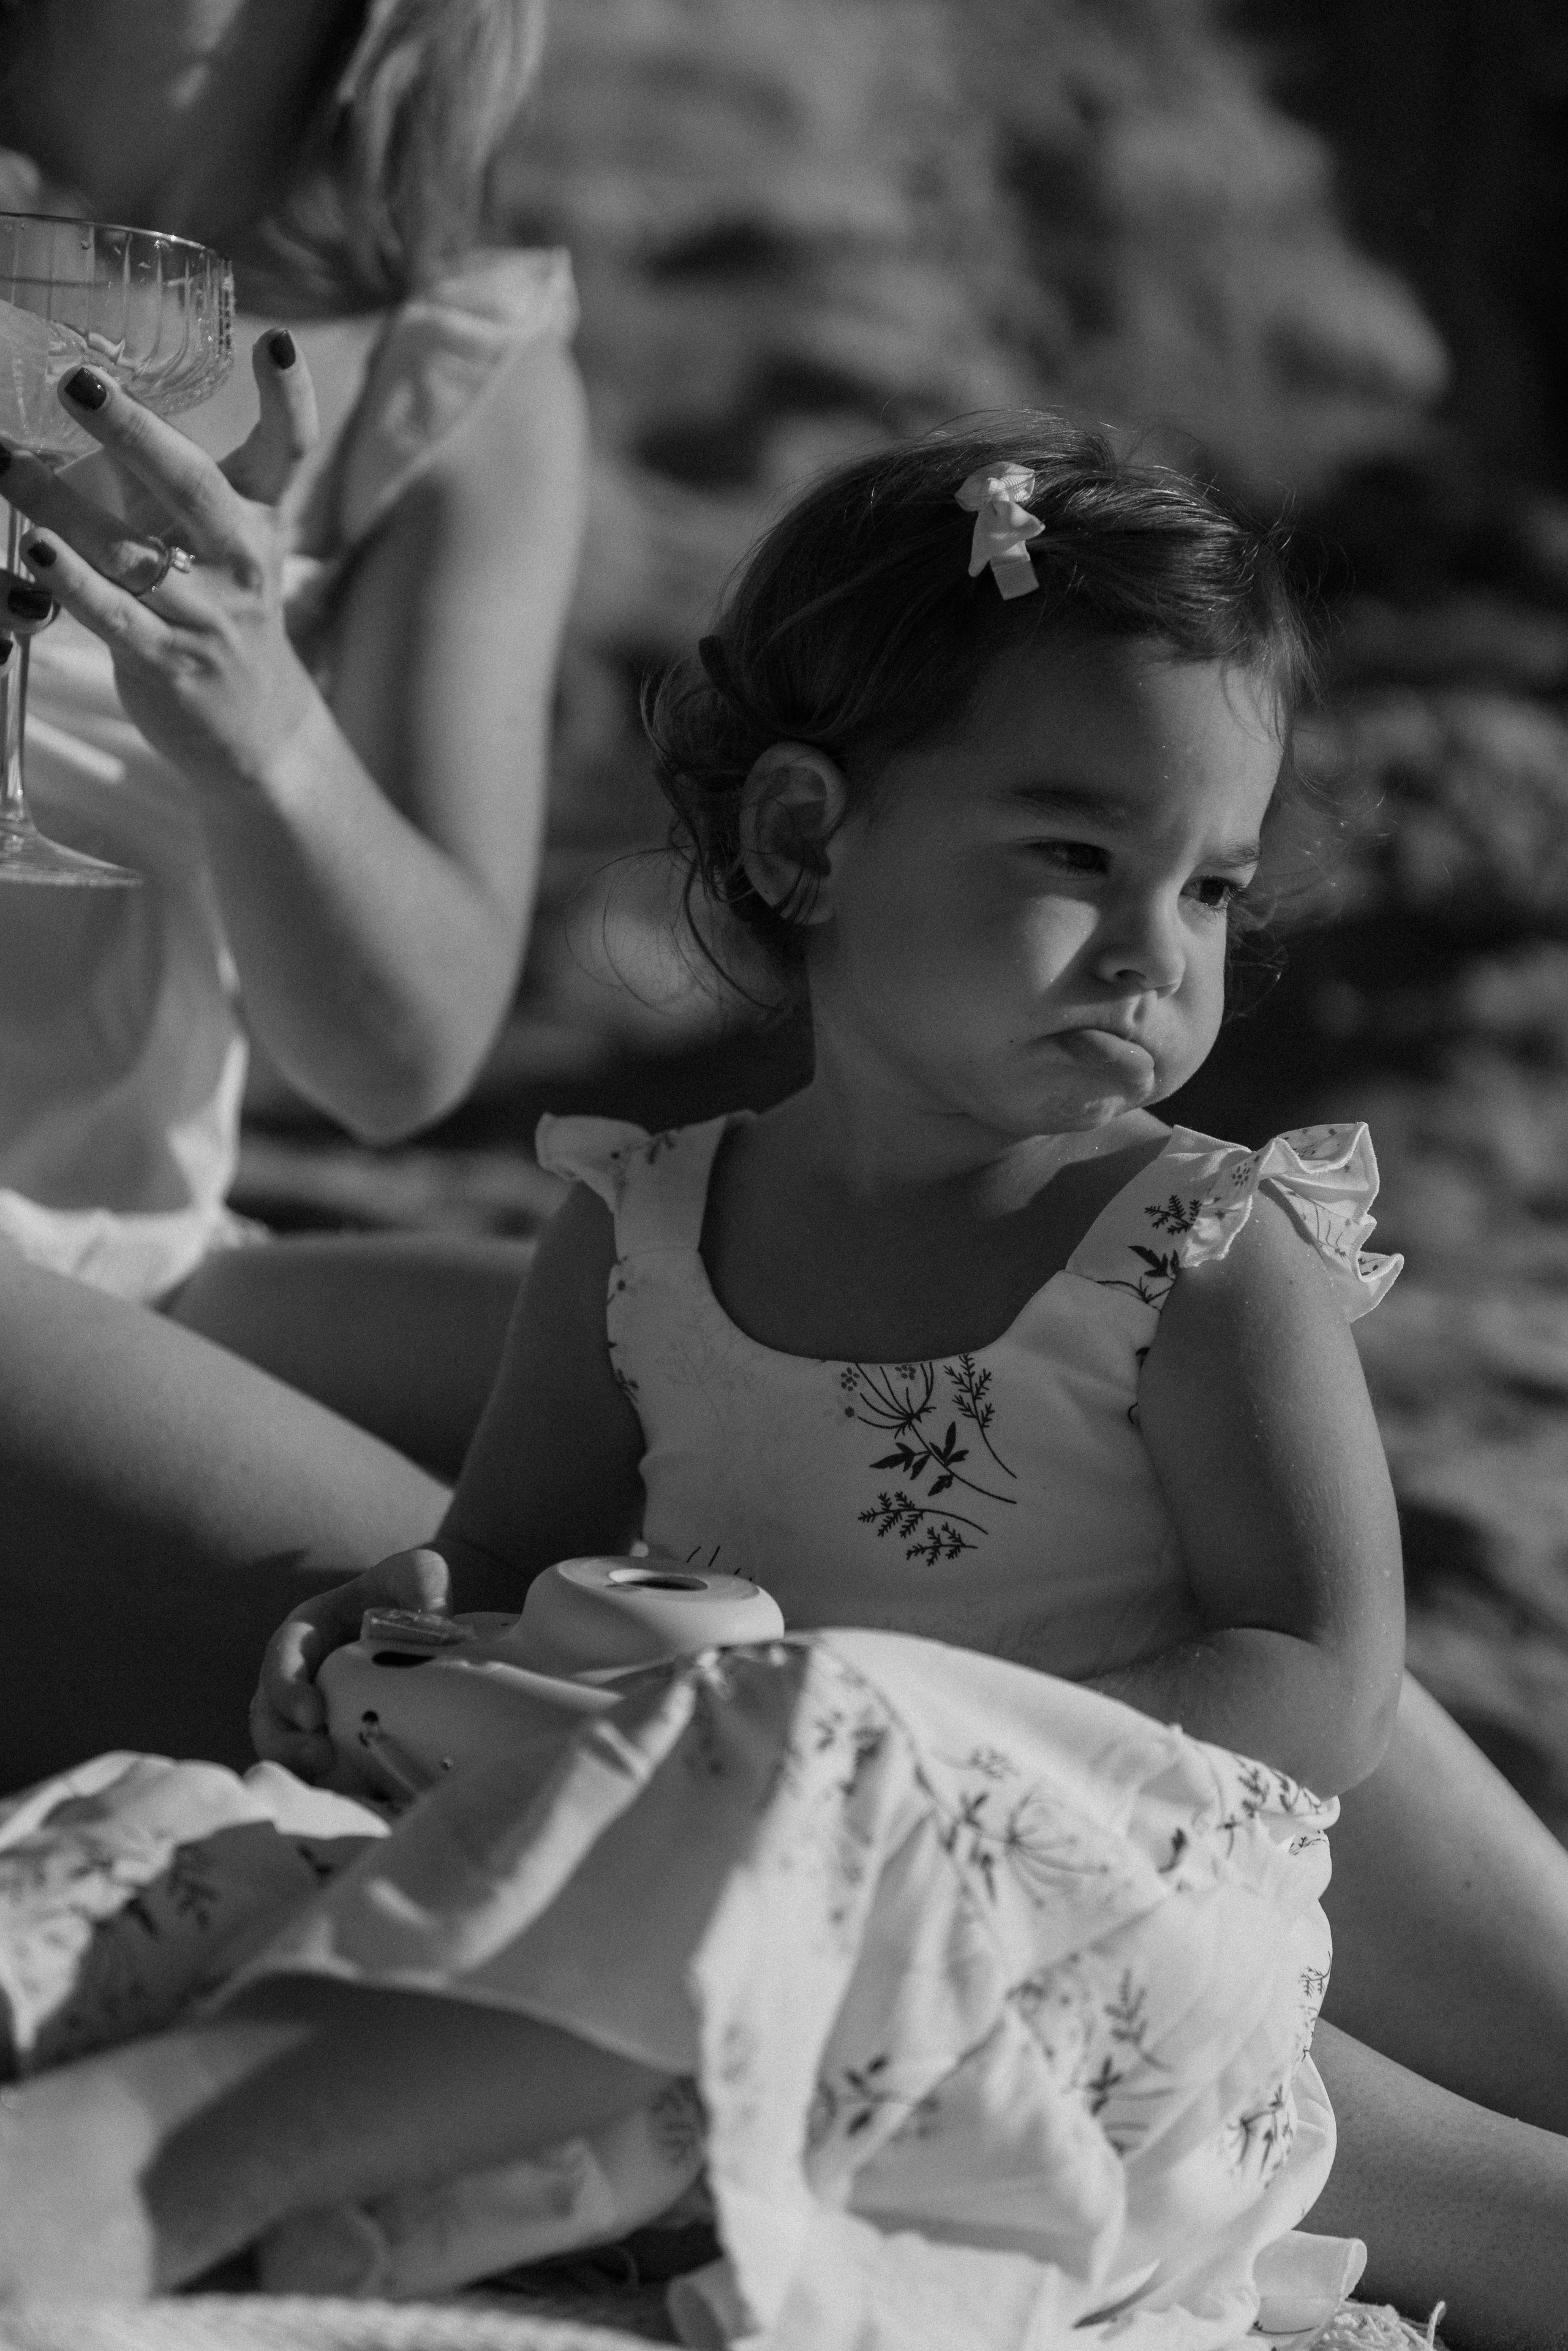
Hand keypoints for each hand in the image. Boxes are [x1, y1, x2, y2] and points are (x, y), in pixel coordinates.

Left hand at [0, 331, 320, 793]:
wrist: (258, 732)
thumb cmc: (221, 615)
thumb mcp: (219, 543)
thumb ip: (166, 484)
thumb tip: (78, 408)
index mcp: (261, 520)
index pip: (288, 451)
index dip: (289, 398)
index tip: (271, 343)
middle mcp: (244, 563)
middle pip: (195, 487)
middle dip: (136, 433)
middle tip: (80, 383)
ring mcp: (209, 618)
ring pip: (134, 553)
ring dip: (63, 505)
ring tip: (7, 464)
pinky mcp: (172, 665)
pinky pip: (116, 617)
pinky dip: (74, 584)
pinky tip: (36, 550)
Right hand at [250, 1546, 451, 1779]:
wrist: (429, 1627)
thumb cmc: (413, 1591)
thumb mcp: (418, 1573)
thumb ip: (421, 1582)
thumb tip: (433, 1618)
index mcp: (306, 1633)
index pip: (280, 1660)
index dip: (287, 1689)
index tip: (313, 1716)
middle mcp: (297, 1678)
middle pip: (269, 1717)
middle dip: (285, 1744)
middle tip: (322, 1761)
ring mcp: (310, 1718)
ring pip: (286, 1753)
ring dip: (304, 1773)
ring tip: (342, 1787)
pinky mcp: (334, 1747)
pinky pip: (321, 1776)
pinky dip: (334, 1791)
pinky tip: (367, 1801)